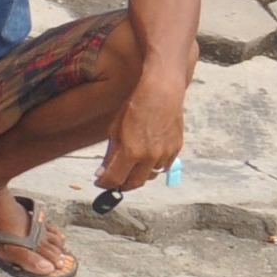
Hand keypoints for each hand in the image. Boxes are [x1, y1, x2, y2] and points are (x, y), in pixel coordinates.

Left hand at [99, 72, 185, 191]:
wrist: (162, 91)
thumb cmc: (136, 106)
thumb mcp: (115, 129)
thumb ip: (110, 154)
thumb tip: (102, 173)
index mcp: (131, 151)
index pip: (115, 179)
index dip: (105, 183)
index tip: (100, 182)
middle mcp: (150, 156)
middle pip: (134, 183)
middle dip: (121, 184)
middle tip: (114, 181)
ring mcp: (165, 154)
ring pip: (150, 176)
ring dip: (138, 175)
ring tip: (130, 168)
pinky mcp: (176, 149)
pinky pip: (163, 166)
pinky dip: (153, 166)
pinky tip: (146, 158)